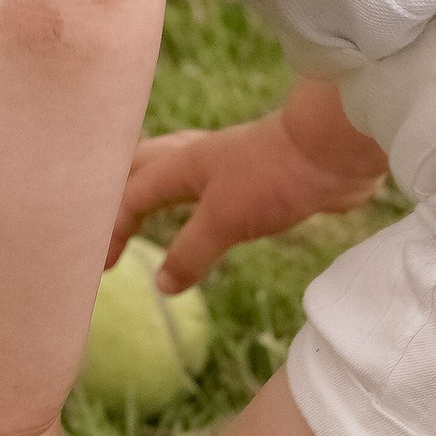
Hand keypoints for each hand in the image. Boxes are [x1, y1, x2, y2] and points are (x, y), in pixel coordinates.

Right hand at [108, 85, 388, 291]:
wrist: (334, 151)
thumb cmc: (274, 178)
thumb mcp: (224, 221)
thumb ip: (189, 252)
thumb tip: (161, 284)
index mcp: (180, 165)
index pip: (129, 196)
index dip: (111, 230)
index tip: (101, 266)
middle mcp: (196, 158)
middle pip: (141, 167)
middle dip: (116, 191)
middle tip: (102, 220)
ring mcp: (226, 164)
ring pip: (173, 170)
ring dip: (150, 185)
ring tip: (140, 205)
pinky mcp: (254, 176)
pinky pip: (206, 185)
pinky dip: (189, 197)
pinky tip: (200, 210)